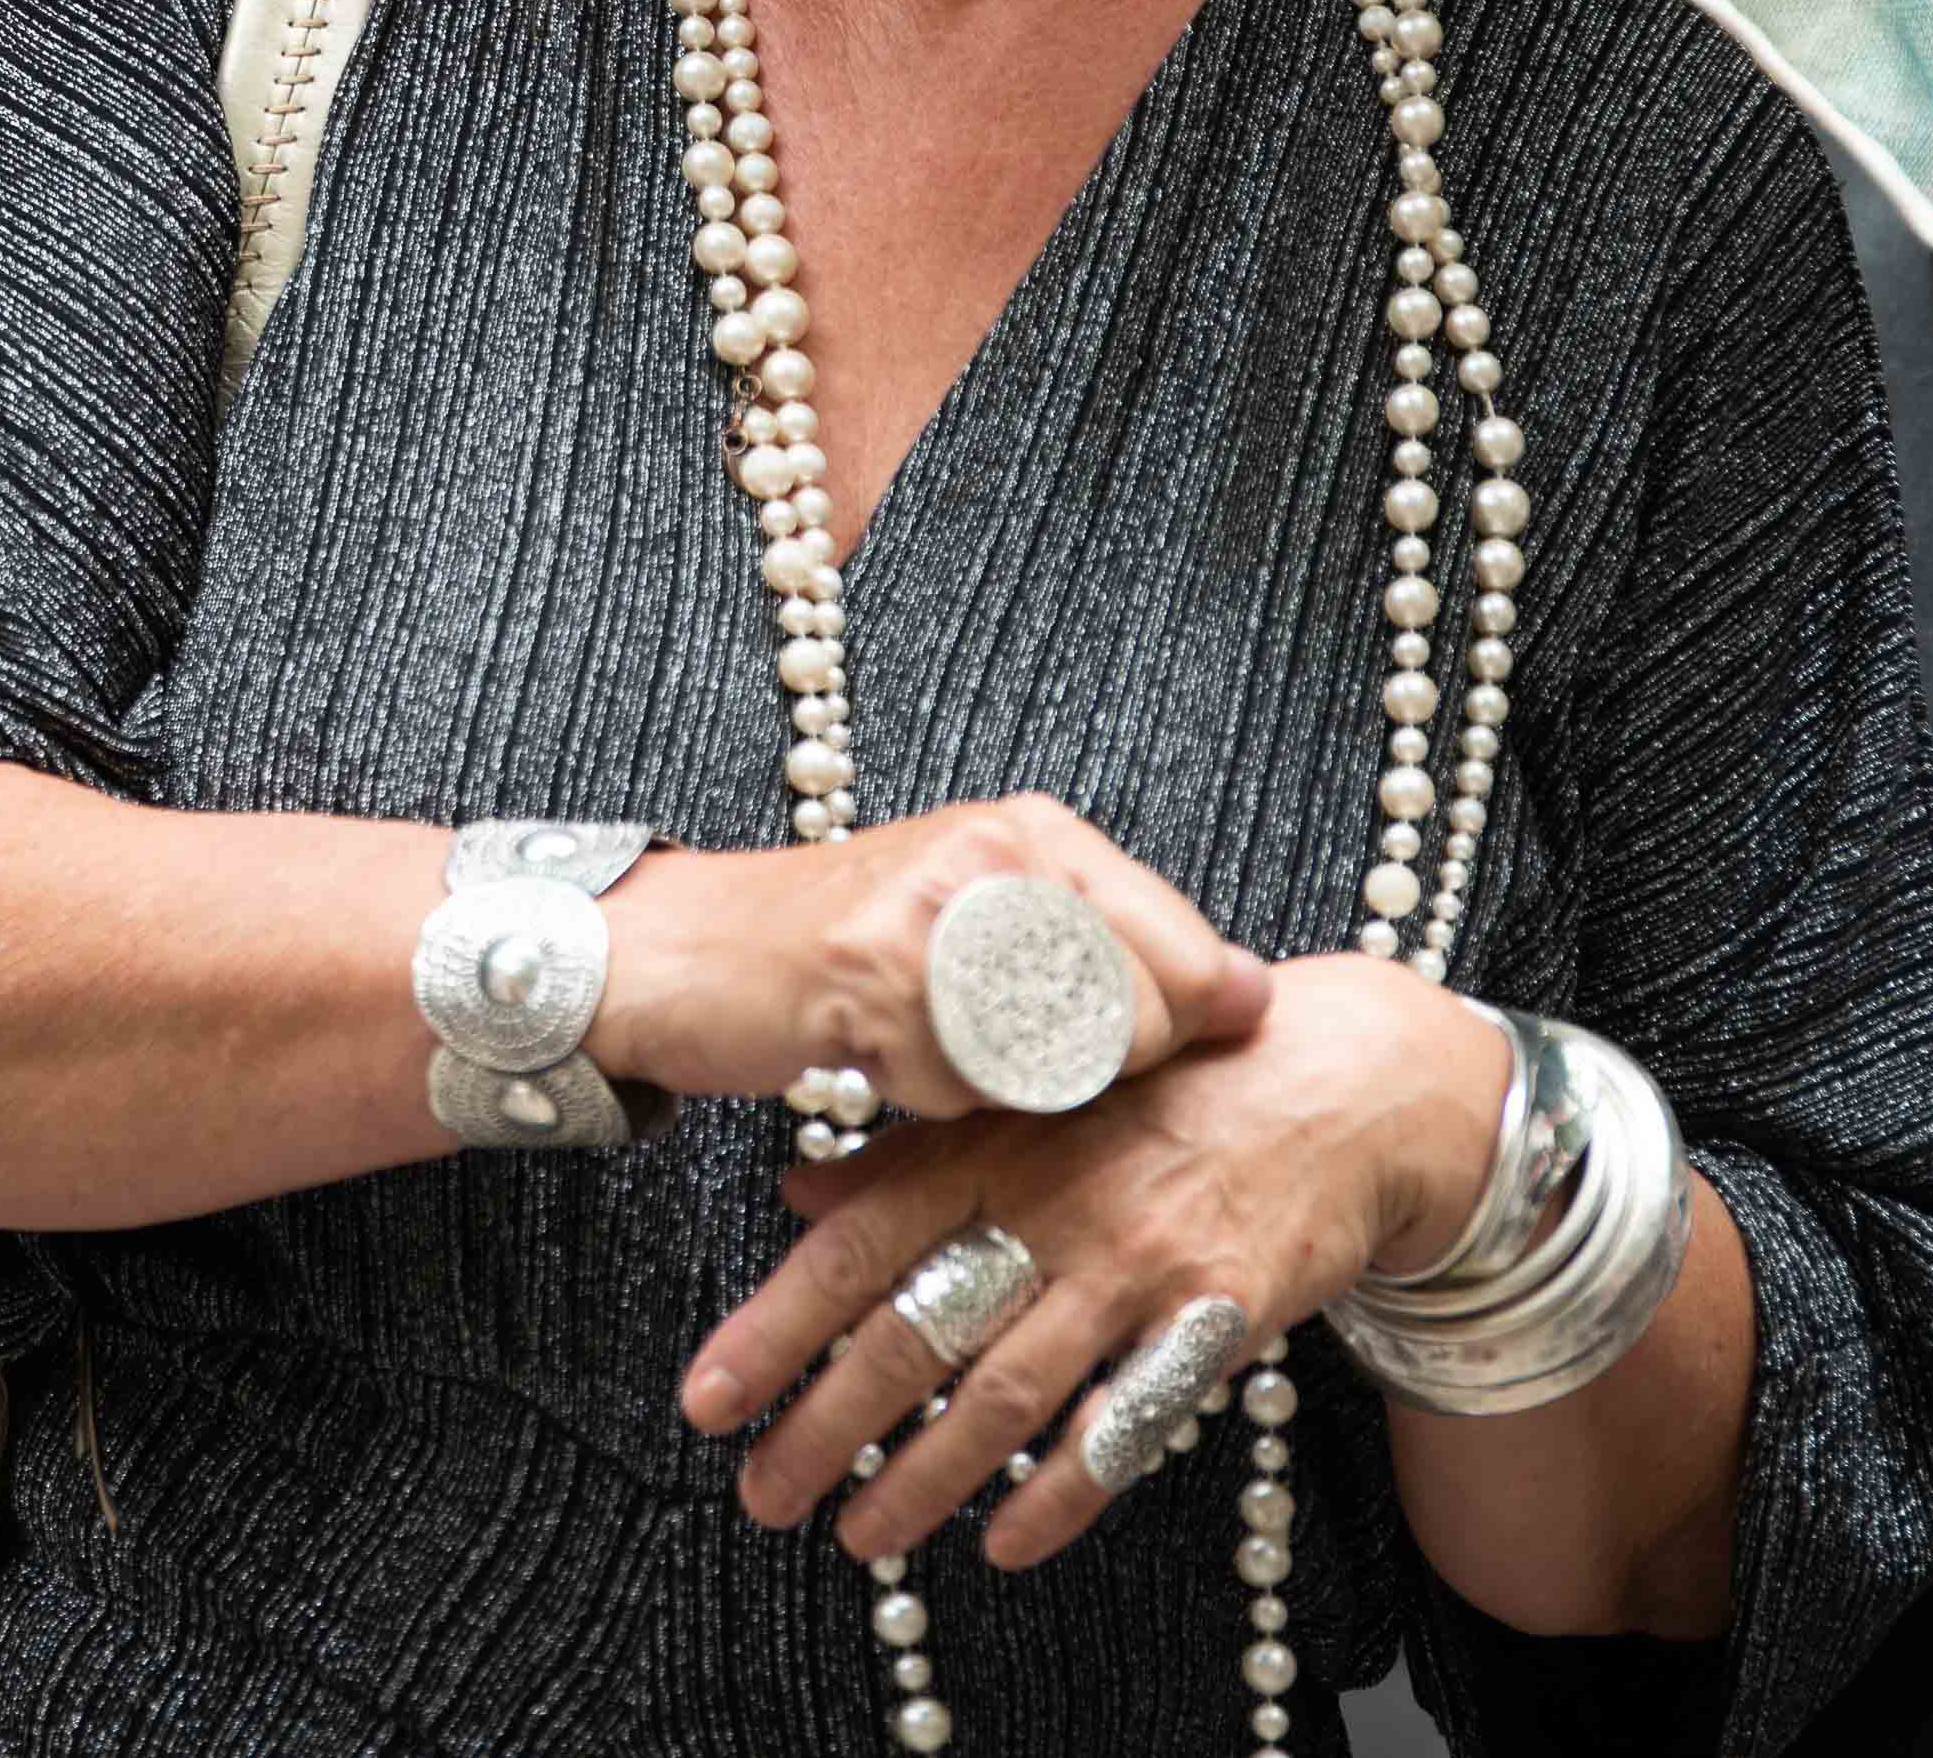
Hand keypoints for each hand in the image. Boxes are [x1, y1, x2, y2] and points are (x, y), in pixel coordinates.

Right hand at [598, 794, 1272, 1125]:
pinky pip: (959, 1087)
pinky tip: (878, 1056)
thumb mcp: (987, 918)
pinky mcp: (874, 972)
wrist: (678, 947)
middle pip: (1140, 1021)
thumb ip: (1112, 949)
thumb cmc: (839, 945)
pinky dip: (927, 1100)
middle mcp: (1000, 850)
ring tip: (935, 1049)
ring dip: (1003, 1090)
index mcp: (1042, 832)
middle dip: (1087, 1074)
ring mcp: (937, 905)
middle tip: (998, 1055)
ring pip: (1055, 1062)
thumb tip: (1255, 995)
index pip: (1192, 958)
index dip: (1172, 1036)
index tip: (1114, 1058)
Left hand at [684, 950, 1511, 1569]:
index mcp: (988, 1142)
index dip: (774, 1328)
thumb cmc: (1159, 1093)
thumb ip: (910, 1155)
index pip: (855, 1247)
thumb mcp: (1028, 1097)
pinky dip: (1059, 1495)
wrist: (1335, 1084)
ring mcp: (1132, 1263)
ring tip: (861, 1536)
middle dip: (827, 1427)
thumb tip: (795, 1199)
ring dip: (923, 1478)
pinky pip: (1123, 1426)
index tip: (709, 1399)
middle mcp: (1049, 1203)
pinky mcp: (1213, 1315)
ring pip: (1005, 1393)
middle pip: (915, 1333)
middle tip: (762, 1496)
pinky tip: (1004, 1543)